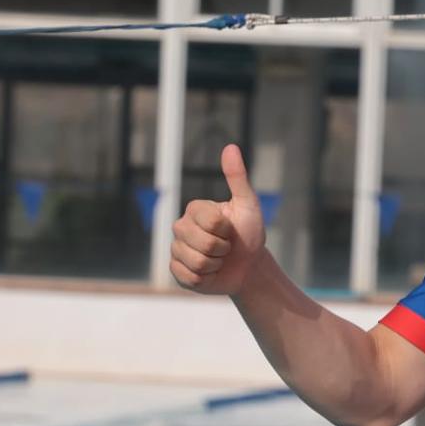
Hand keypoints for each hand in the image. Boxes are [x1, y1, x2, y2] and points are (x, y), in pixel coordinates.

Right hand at [169, 144, 265, 295]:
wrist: (248, 266)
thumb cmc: (248, 233)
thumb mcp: (248, 204)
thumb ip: (237, 177)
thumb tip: (231, 147)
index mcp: (194, 209)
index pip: (211, 222)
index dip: (227, 231)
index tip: (231, 230)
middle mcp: (180, 227)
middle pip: (204, 243)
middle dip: (223, 249)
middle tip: (226, 248)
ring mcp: (176, 249)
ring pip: (198, 262)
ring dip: (216, 265)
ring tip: (218, 260)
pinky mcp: (176, 271)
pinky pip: (189, 277)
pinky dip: (206, 279)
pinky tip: (209, 273)